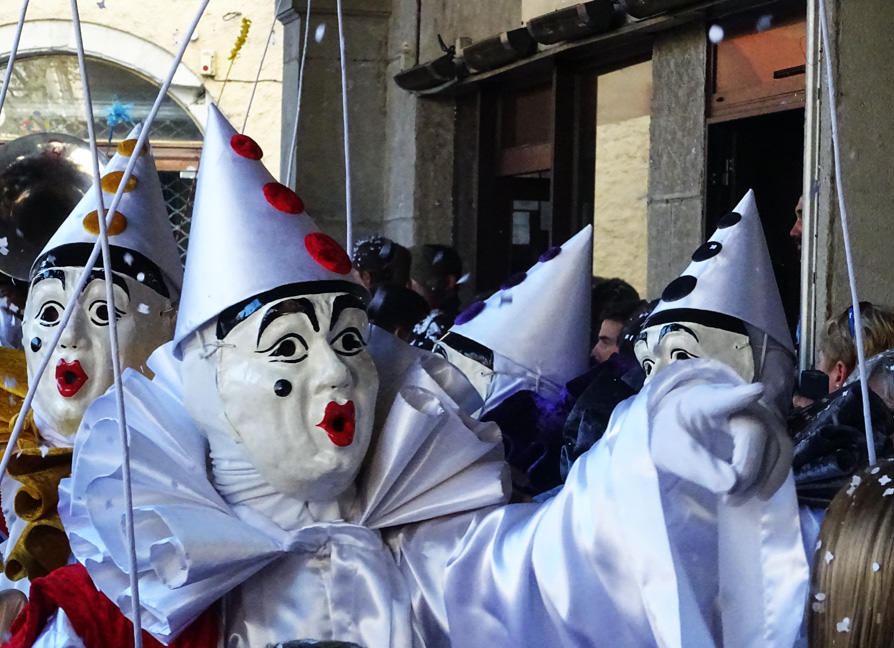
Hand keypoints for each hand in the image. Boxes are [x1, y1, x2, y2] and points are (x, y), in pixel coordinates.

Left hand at [650, 380, 790, 500]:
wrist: (680, 430)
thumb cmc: (674, 436)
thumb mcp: (671, 452)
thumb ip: (695, 466)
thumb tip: (731, 485)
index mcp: (705, 401)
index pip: (723, 398)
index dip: (740, 396)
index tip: (755, 391)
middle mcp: (737, 402)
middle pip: (757, 432)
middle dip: (747, 470)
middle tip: (727, 497)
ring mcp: (757, 414)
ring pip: (777, 444)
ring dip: (763, 477)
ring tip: (736, 500)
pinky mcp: (767, 430)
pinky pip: (781, 452)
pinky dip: (773, 475)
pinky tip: (759, 494)